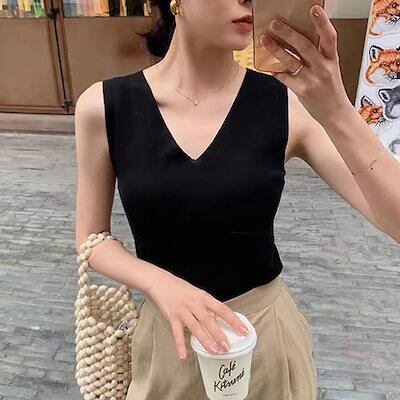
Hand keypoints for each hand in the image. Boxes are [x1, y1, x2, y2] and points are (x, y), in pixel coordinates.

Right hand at [147, 269, 249, 360]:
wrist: (161, 282)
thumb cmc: (181, 288)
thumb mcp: (197, 293)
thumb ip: (207, 305)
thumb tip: (221, 319)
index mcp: (203, 296)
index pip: (222, 309)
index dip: (233, 320)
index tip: (243, 330)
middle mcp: (194, 303)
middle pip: (209, 320)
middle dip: (219, 334)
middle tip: (227, 346)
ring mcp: (182, 310)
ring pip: (195, 328)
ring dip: (205, 340)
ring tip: (214, 351)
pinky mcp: (172, 317)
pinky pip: (177, 334)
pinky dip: (180, 346)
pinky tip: (183, 356)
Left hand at [259, 5, 352, 124]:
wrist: (335, 112)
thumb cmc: (331, 89)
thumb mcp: (330, 68)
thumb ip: (318, 55)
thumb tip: (298, 40)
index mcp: (332, 58)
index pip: (329, 36)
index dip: (322, 22)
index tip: (314, 9)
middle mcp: (323, 67)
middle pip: (305, 46)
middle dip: (288, 33)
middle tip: (275, 23)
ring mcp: (312, 79)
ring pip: (291, 61)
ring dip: (276, 49)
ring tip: (264, 40)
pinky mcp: (302, 90)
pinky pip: (284, 77)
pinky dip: (274, 70)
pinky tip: (266, 64)